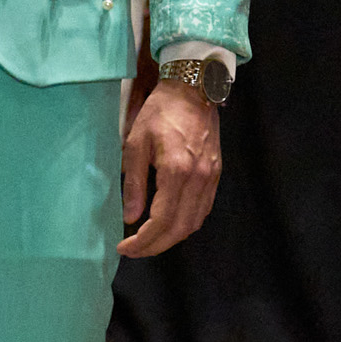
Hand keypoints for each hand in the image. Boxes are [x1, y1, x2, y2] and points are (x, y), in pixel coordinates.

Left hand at [118, 80, 220, 257]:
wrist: (193, 91)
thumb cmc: (160, 113)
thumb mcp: (135, 144)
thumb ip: (133, 183)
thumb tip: (130, 217)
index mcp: (176, 171)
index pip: (161, 220)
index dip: (143, 240)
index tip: (124, 247)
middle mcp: (199, 179)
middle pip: (180, 229)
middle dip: (155, 246)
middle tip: (134, 250)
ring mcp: (211, 178)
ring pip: (194, 223)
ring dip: (171, 238)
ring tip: (148, 241)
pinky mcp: (216, 175)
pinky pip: (202, 210)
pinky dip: (185, 223)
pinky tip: (169, 224)